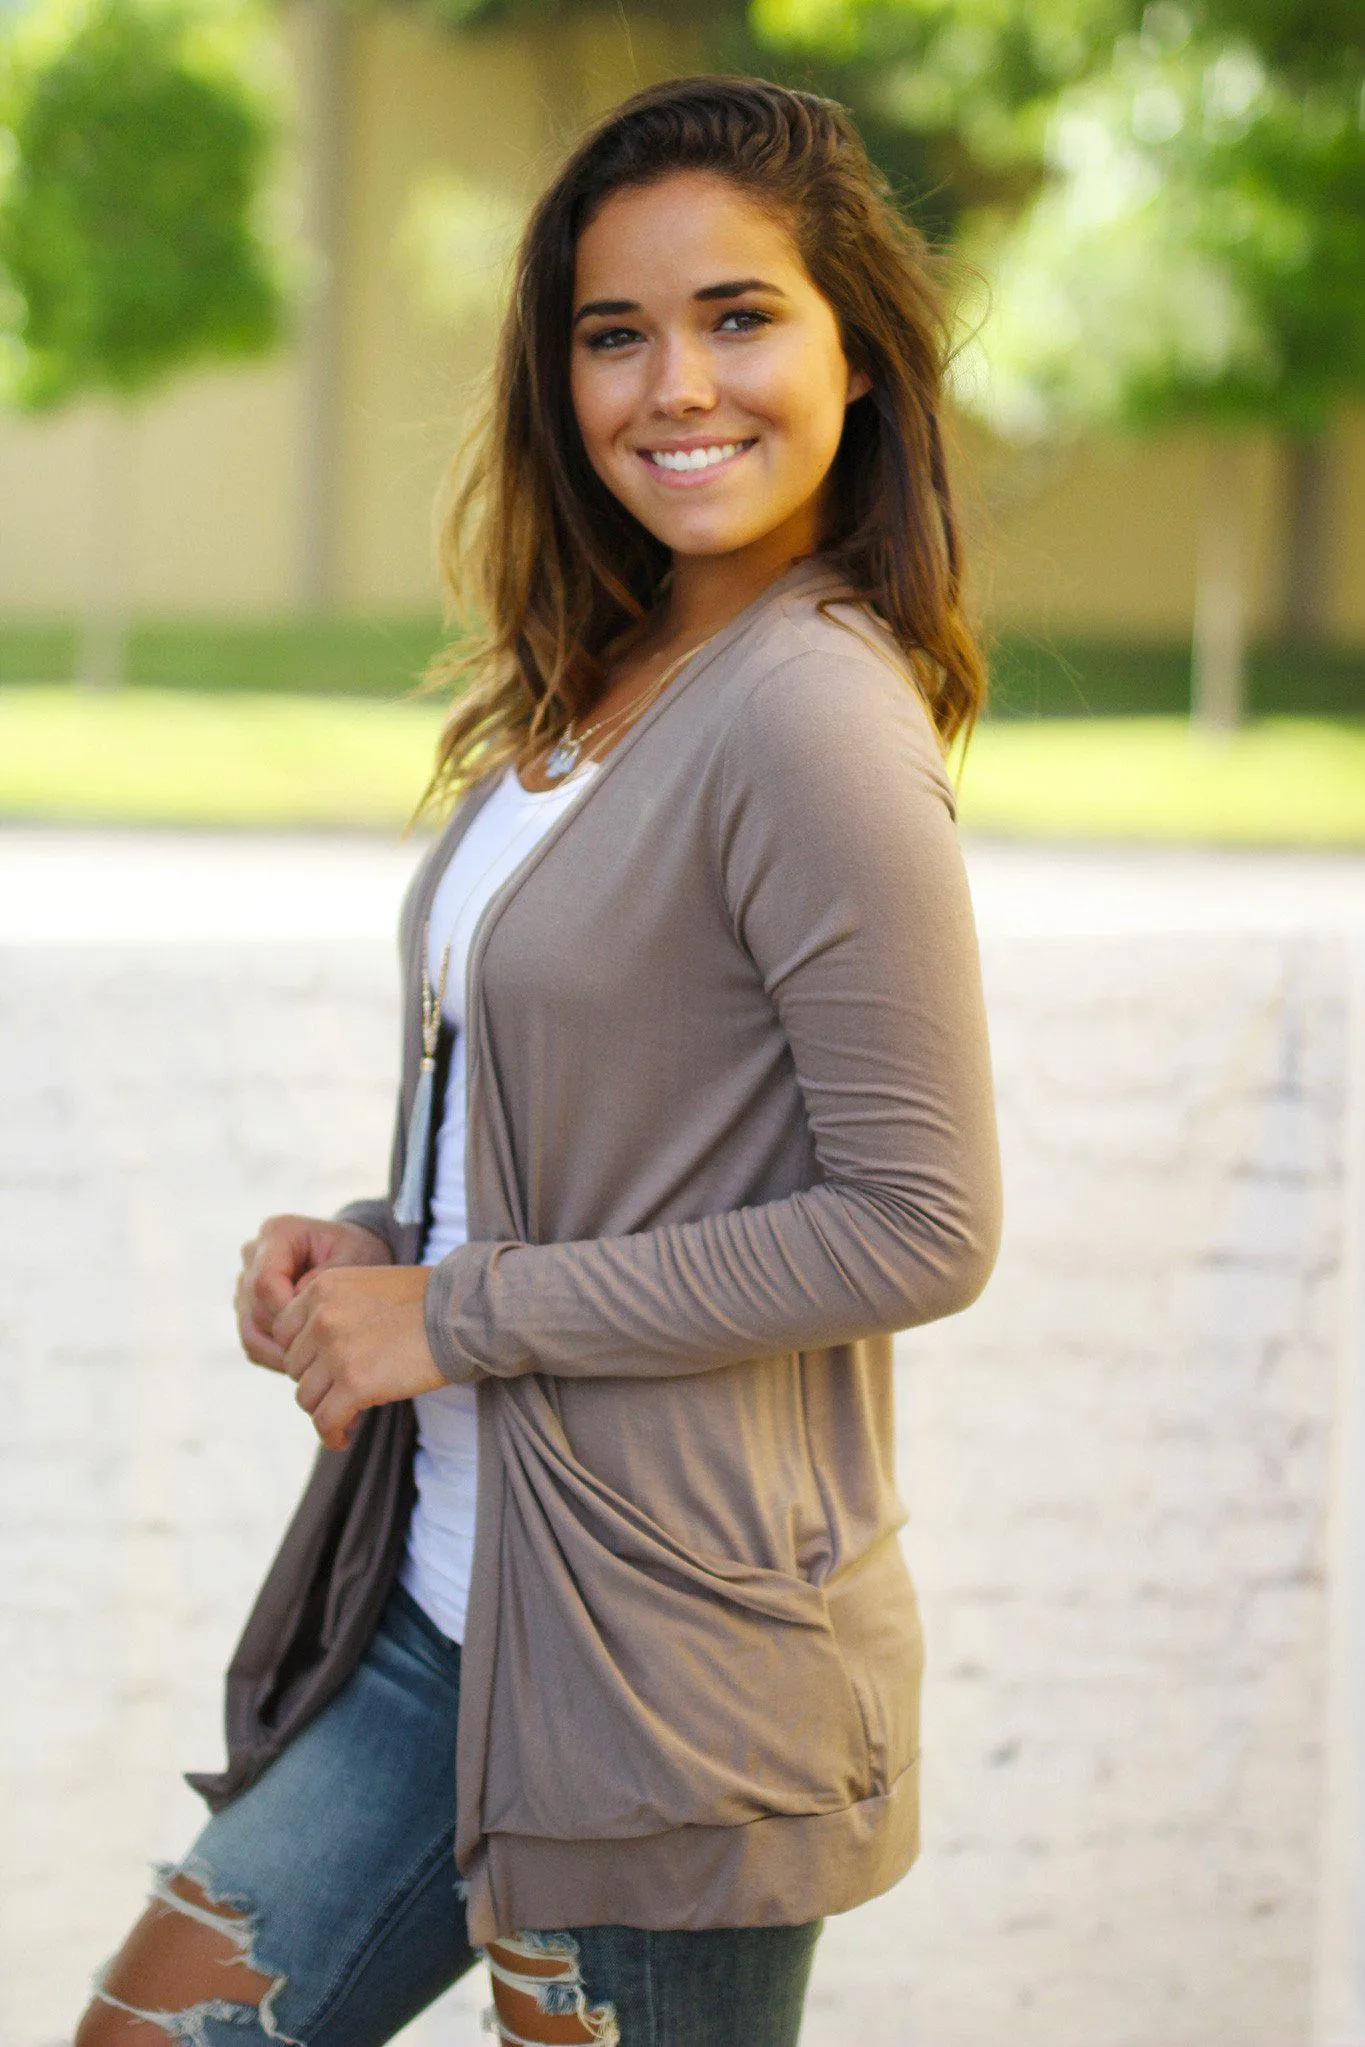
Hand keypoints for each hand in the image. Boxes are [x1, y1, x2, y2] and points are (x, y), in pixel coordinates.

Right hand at [235, 1213, 392, 1373]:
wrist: (355, 1259)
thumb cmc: (360, 1255)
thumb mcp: (356, 1258)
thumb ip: (327, 1278)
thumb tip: (297, 1304)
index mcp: (276, 1233)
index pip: (264, 1282)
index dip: (288, 1312)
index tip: (321, 1329)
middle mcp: (253, 1257)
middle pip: (256, 1309)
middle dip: (289, 1335)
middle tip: (326, 1352)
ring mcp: (246, 1285)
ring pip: (251, 1331)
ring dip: (282, 1353)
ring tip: (319, 1363)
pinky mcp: (248, 1311)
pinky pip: (254, 1344)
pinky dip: (278, 1358)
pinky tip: (309, 1363)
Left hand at [272, 1264, 446, 1450]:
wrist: (463, 1313)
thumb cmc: (428, 1300)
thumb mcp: (368, 1287)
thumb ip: (336, 1310)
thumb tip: (317, 1352)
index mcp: (322, 1288)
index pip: (283, 1332)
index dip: (304, 1355)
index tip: (325, 1369)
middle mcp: (321, 1316)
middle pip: (295, 1368)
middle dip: (317, 1383)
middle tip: (342, 1394)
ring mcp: (335, 1351)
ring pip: (306, 1397)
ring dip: (325, 1410)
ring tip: (347, 1416)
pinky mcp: (354, 1383)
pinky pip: (326, 1421)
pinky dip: (332, 1435)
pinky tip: (345, 1438)